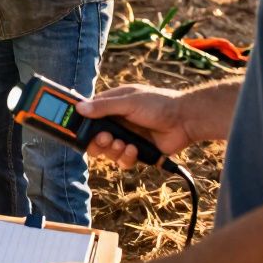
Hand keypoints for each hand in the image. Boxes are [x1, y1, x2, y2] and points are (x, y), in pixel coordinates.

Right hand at [76, 84, 193, 167]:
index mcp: (112, 106)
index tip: (77, 130)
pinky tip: (133, 150)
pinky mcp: (137, 152)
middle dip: (97, 141)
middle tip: (105, 139)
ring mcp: (126, 137)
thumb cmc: (159, 104)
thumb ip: (104, 107)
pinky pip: (123, 161)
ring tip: (122, 143)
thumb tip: (79, 109)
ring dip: (112, 150)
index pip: (88, 115)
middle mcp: (117, 122)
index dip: (82, 124)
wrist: (185, 120)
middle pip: (95, 137)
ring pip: (107, 151)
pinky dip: (126, 157)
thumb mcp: (129, 102)